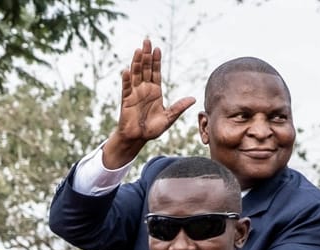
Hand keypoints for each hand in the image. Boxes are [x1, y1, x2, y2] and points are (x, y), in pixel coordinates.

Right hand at [101, 38, 195, 168]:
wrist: (138, 138)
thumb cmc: (152, 129)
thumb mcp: (169, 118)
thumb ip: (178, 108)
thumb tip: (193, 99)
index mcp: (155, 91)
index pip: (156, 72)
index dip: (156, 61)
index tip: (157, 49)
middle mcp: (144, 89)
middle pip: (145, 69)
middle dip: (146, 55)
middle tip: (147, 41)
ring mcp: (135, 93)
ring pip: (135, 74)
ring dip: (136, 62)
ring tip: (138, 50)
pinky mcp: (126, 100)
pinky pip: (126, 88)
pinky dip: (126, 80)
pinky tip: (126, 71)